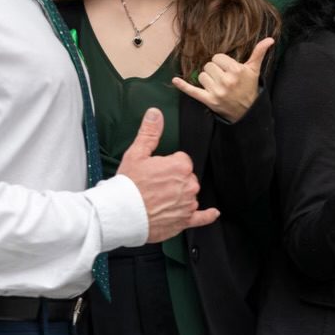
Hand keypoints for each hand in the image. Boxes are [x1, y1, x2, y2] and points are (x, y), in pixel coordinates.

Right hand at [117, 108, 219, 242]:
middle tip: (155, 185)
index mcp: (180, 166)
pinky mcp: (184, 220)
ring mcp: (188, 204)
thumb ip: (150, 132)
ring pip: (190, 195)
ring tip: (159, 200)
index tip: (156, 171)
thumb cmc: (128, 185)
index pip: (182, 160)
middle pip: (187, 178)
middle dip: (175, 180)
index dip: (168, 165)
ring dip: (180, 196)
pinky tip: (213, 213)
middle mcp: (189, 185)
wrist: (121, 214)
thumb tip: (156, 113)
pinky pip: (201, 217)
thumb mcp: (137, 153)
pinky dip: (207, 216)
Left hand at [171, 37, 273, 121]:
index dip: (222, 62)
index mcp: (236, 71)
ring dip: (207, 79)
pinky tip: (175, 80)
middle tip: (223, 78)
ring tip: (217, 85)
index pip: (218, 57)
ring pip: (201, 76)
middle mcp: (226, 81)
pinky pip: (192, 91)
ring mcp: (216, 92)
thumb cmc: (249, 87)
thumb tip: (270, 39)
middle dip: (214, 70)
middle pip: (208, 65)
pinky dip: (183, 86)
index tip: (228, 69)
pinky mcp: (208, 101)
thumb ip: (259, 53)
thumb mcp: (254, 70)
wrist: (247, 111)